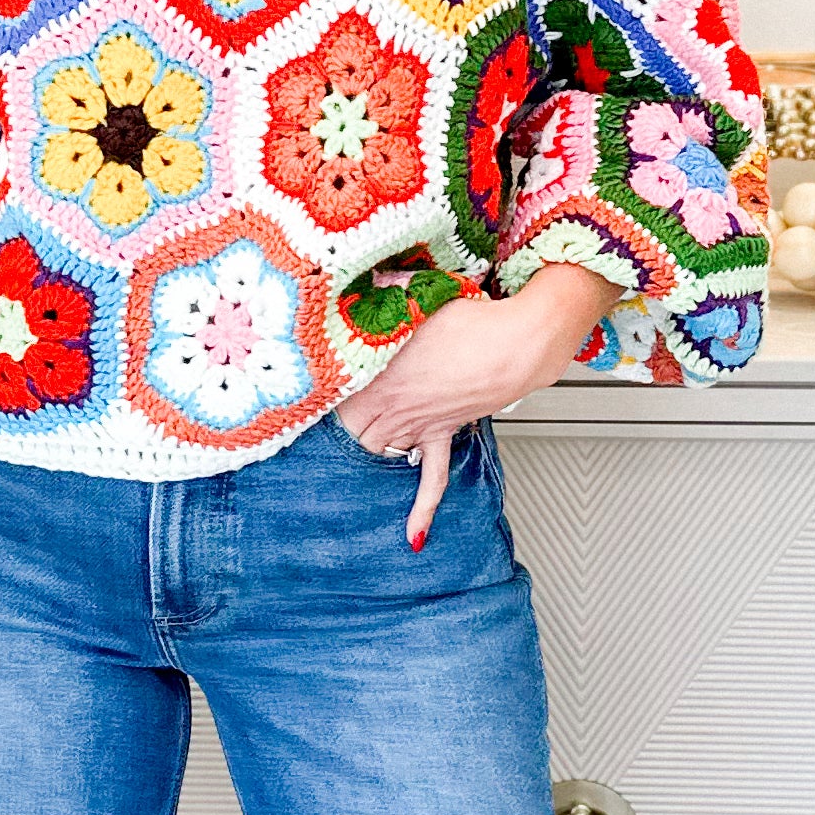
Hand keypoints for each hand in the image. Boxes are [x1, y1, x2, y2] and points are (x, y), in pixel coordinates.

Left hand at [336, 261, 611, 545]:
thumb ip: (382, 291)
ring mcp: (421, 425)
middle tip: (313, 438)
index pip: (332, 400)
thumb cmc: (472, 319)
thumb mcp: (415, 295)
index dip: (313, 400)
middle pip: (351, 430)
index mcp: (378, 378)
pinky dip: (421, 509)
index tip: (297, 398)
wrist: (517, 343)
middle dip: (335, 431)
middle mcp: (395, 408)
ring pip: (381, 450)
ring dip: (366, 453)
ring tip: (346, 460)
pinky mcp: (447, 432)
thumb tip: (359, 277)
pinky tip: (413, 537)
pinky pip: (432, 478)